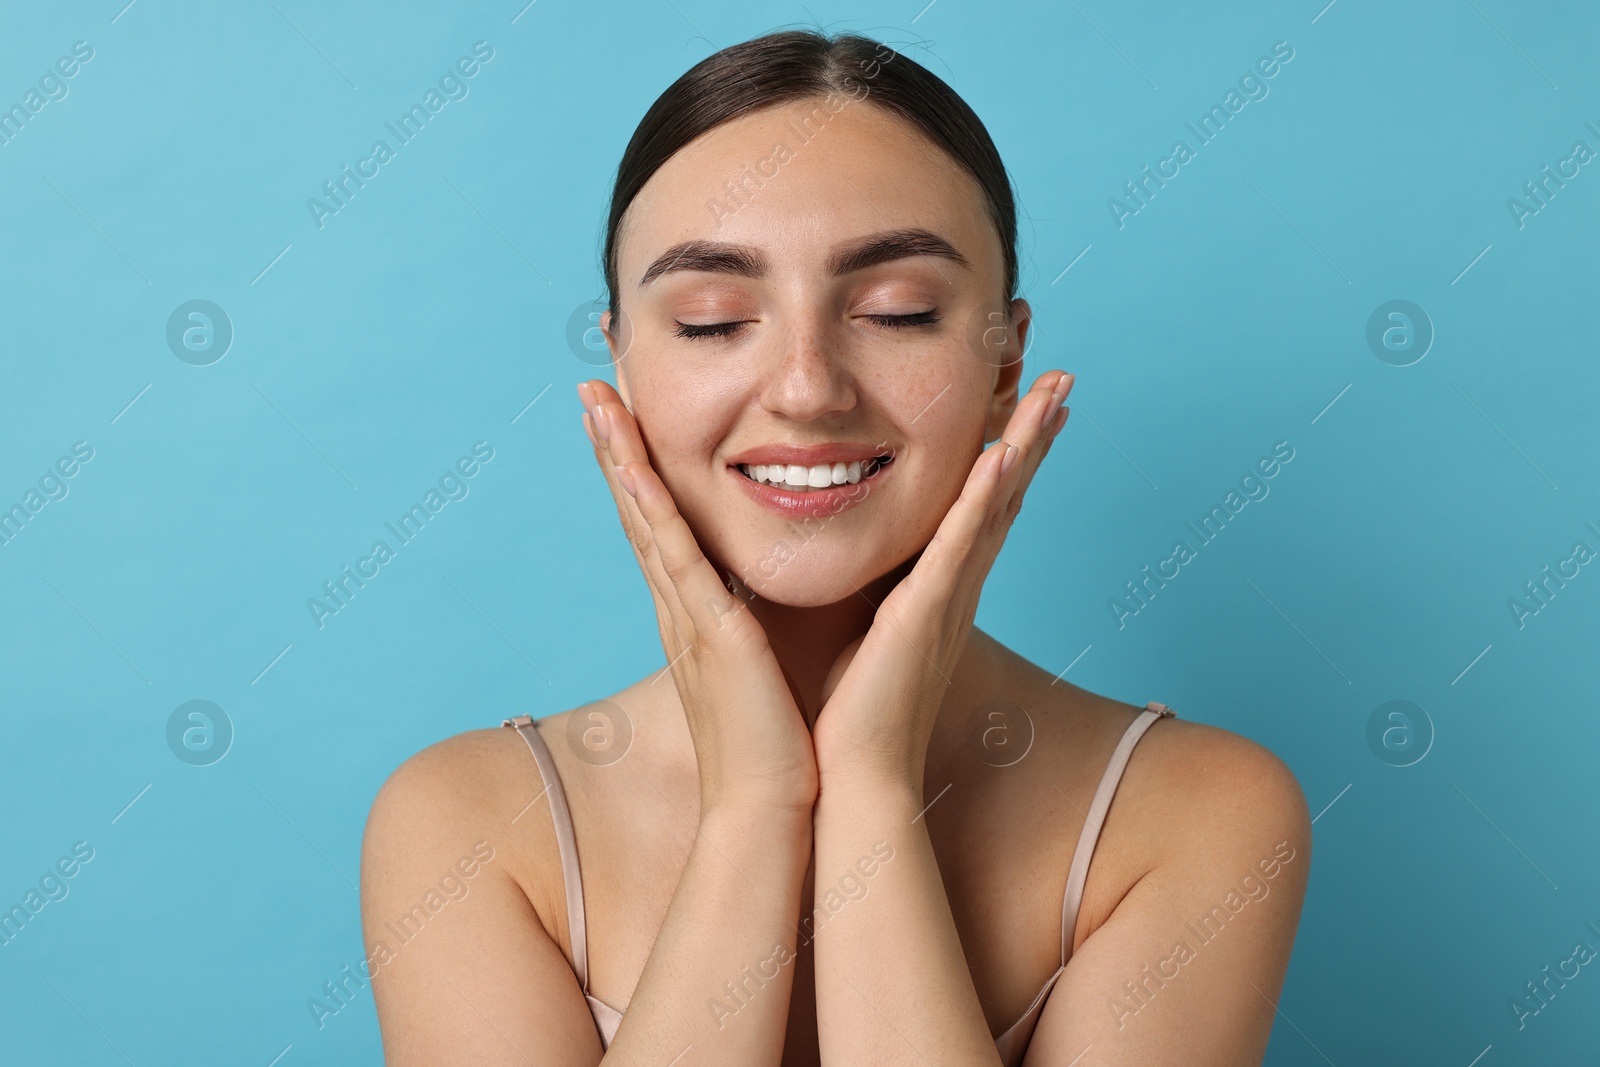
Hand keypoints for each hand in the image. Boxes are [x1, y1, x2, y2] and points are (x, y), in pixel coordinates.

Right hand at [576, 379, 818, 816]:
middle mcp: (681, 608)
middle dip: (616, 446)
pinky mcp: (709, 635)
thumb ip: (771, 620)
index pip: (664, 524)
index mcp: (699, 612)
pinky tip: (633, 465)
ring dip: (619, 457)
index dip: (640, 469)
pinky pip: (674, 558)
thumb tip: (787, 592)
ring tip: (596, 398)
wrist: (772, 811)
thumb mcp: (773, 661)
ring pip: (645, 520)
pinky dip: (649, 508)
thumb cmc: (783, 742)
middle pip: (640, 510)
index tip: (626, 415)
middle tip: (593, 386)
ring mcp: (687, 619)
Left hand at [810, 370, 1073, 792]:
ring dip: (1026, 445)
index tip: (1025, 408)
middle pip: (1005, 495)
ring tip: (1055, 391)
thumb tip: (839, 560)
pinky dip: (984, 496)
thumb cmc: (848, 714)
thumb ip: (862, 591)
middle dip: (1034, 435)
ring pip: (996, 504)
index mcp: (938, 591)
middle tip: (1062, 381)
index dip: (1007, 457)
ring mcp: (948, 597)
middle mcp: (956, 589)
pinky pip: (962, 542)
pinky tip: (1000, 454)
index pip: (980, 510)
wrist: (853, 778)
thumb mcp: (856, 630)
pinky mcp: (928, 612)